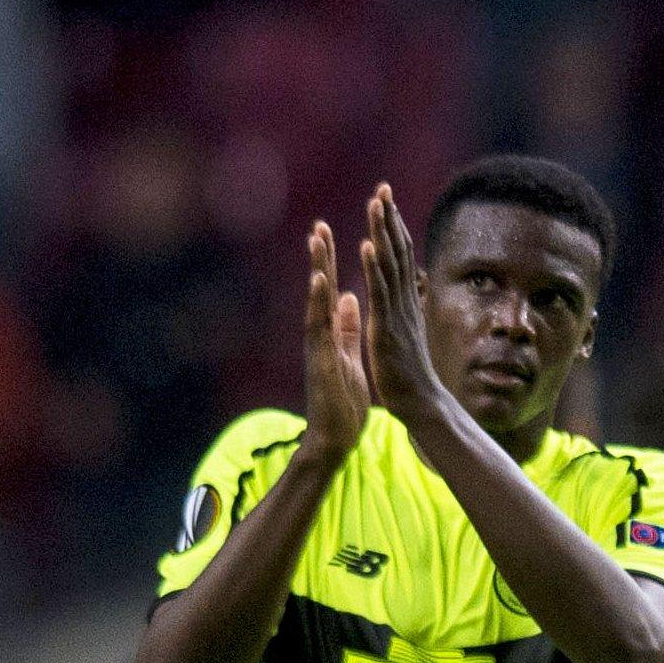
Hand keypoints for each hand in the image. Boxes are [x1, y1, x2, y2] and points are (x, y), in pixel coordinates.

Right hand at [302, 219, 369, 460]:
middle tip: (320, 225)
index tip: (329, 234)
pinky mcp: (320, 360)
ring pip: (315, 301)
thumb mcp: (348, 356)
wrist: (335, 437)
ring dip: (317, 270)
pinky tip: (322, 280)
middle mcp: (319, 336)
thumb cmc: (342, 400)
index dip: (331, 264)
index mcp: (329, 335)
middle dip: (321, 257)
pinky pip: (319, 327)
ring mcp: (316, 347)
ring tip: (317, 239)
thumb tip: (348, 299)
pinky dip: (319, 302)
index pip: (330, 292)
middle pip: (320, 290)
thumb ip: (346, 328)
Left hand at [359, 183, 447, 422]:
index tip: (386, 201)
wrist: (421, 402)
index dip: (393, 228)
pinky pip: (380, 293)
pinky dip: (374, 268)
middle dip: (389, 218)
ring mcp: (396, 313)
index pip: (400, 257)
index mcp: (404, 302)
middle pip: (398, 251)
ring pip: (389, 265)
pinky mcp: (386, 328)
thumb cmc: (411, 374)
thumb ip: (403, 311)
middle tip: (382, 187)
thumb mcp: (405, 334)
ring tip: (375, 204)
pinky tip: (367, 246)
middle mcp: (404, 301)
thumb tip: (407, 294)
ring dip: (382, 232)